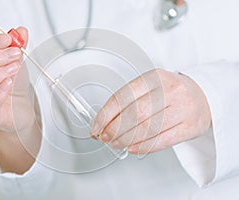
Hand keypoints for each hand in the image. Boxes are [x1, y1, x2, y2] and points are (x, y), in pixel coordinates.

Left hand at [91, 69, 211, 153]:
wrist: (205, 95)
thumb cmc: (171, 92)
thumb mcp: (151, 86)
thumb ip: (128, 101)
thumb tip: (103, 122)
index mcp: (155, 77)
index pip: (123, 96)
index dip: (105, 115)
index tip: (96, 126)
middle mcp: (170, 91)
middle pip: (134, 114)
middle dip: (113, 129)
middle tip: (104, 137)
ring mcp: (183, 109)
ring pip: (147, 129)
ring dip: (125, 140)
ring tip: (116, 144)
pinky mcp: (190, 127)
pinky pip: (162, 140)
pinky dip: (143, 147)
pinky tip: (133, 148)